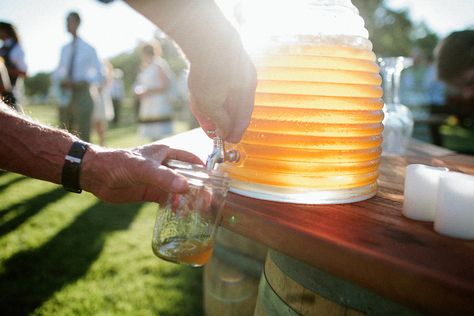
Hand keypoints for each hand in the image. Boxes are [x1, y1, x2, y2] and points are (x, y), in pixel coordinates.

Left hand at [80, 143, 202, 203]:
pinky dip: (175, 207)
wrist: (96, 175)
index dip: (203, 169)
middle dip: (198, 189)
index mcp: (166, 153)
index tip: (213, 182)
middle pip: (188, 177)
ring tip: (196, 211)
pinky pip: (167, 200)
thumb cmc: (119, 163)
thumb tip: (185, 188)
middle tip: (206, 202)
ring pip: (179, 190)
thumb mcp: (143, 169)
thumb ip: (164, 178)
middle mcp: (165, 167)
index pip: (191, 159)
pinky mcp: (150, 193)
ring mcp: (158, 181)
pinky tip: (179, 214)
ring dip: (187, 200)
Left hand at [187, 32, 256, 143]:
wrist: (207, 37)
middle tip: (214, 129)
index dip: (236, 132)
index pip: (243, 120)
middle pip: (237, 106)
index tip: (230, 141)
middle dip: (224, 119)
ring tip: (203, 113)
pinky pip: (223, 81)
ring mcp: (240, 67)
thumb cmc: (210, 72)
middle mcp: (247, 81)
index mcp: (247, 94)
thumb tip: (226, 131)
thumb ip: (220, 120)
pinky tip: (201, 92)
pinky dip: (214, 90)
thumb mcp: (211, 104)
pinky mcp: (229, 58)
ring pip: (229, 93)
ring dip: (217, 105)